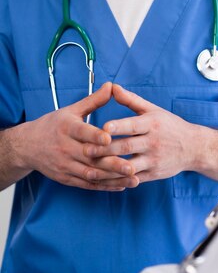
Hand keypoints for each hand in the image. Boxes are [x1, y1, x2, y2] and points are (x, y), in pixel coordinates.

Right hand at [18, 83, 138, 190]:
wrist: (27, 146)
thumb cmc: (54, 125)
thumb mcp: (71, 110)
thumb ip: (93, 100)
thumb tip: (111, 86)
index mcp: (67, 128)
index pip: (82, 132)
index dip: (95, 136)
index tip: (110, 139)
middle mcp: (65, 148)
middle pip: (90, 157)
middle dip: (112, 163)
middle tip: (132, 166)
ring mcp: (65, 165)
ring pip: (91, 173)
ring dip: (112, 178)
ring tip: (133, 178)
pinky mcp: (66, 178)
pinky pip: (87, 184)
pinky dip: (104, 186)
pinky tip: (121, 185)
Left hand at [84, 84, 196, 183]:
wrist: (193, 147)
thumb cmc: (170, 126)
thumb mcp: (153, 110)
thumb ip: (131, 100)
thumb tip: (113, 87)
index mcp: (152, 124)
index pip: (132, 125)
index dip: (117, 127)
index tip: (102, 128)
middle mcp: (153, 142)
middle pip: (126, 147)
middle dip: (105, 149)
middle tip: (86, 150)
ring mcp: (153, 160)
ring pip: (127, 166)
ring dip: (108, 168)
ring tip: (90, 168)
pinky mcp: (153, 174)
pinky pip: (133, 179)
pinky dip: (118, 180)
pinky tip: (103, 179)